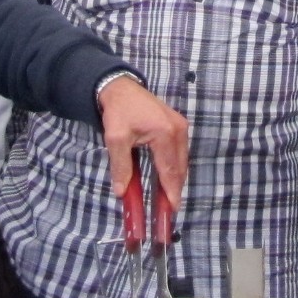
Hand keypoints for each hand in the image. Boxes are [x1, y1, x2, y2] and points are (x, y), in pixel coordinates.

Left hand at [97, 75, 188, 209]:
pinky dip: (174, 166)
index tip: (172, 210)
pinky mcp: (178, 124)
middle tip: (169, 208)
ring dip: (175, 178)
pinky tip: (167, 177)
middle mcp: (178, 130)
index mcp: (165, 134)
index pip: (170, 170)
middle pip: (180, 167)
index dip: (171, 192)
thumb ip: (120, 166)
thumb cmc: (118, 111)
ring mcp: (180, 126)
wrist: (120, 87)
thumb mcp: (115, 139)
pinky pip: (179, 151)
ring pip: (182, 160)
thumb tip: (121, 192)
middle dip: (175, 188)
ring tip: (168, 197)